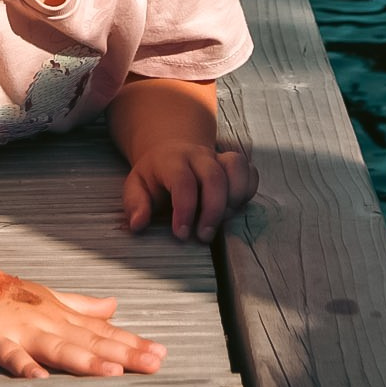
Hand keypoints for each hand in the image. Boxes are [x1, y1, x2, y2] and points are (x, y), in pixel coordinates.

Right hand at [0, 268, 166, 379]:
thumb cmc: (10, 296)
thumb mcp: (52, 298)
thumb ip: (83, 306)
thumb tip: (115, 306)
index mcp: (63, 317)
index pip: (104, 332)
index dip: (133, 343)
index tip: (161, 354)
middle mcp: (50, 324)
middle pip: (91, 342)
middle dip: (124, 354)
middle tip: (154, 364)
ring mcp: (25, 332)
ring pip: (60, 349)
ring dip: (86, 361)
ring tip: (113, 373)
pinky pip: (13, 357)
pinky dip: (26, 367)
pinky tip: (39, 379)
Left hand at [123, 142, 257, 241]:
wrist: (172, 150)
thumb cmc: (156, 175)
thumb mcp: (137, 185)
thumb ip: (136, 204)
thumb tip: (138, 224)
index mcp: (172, 160)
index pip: (183, 181)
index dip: (185, 209)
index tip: (181, 234)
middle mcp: (198, 156)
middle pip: (214, 177)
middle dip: (212, 211)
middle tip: (204, 236)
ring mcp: (219, 158)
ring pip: (237, 169)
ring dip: (234, 199)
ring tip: (222, 221)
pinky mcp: (234, 165)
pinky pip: (250, 173)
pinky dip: (247, 192)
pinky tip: (233, 208)